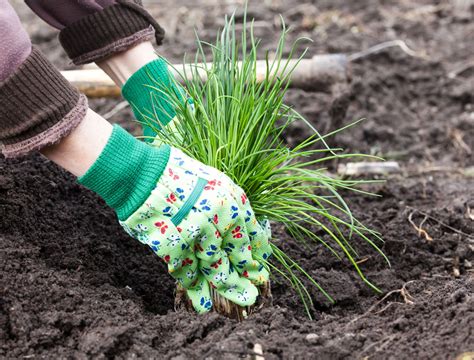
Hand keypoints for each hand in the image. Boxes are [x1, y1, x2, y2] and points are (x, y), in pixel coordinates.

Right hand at [120, 147, 271, 312]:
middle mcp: (222, 218)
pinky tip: (195, 295)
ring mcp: (199, 233)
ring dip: (218, 288)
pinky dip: (190, 284)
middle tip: (249, 298)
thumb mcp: (214, 184)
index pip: (253, 237)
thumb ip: (229, 210)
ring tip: (218, 304)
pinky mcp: (177, 245)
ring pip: (213, 268)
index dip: (255, 258)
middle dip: (240, 281)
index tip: (257, 272)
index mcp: (234, 202)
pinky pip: (187, 270)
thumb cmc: (179, 177)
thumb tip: (238, 240)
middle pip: (236, 258)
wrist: (144, 174)